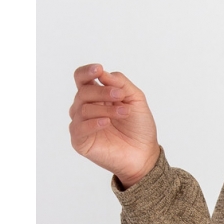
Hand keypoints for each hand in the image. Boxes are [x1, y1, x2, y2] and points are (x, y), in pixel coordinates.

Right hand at [69, 63, 160, 187]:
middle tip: (120, 96)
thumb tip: (102, 72)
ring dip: (106, 109)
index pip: (82, 79)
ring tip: (125, 112)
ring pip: (83, 109)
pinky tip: (106, 122)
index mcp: (96, 96)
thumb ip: (120, 83)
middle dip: (102, 92)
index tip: (98, 69)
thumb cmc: (139, 127)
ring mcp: (81, 124)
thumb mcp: (135, 99)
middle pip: (83, 92)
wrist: (144, 154)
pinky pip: (79, 128)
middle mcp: (85, 108)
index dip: (86, 72)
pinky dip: (93, 123)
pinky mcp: (80, 141)